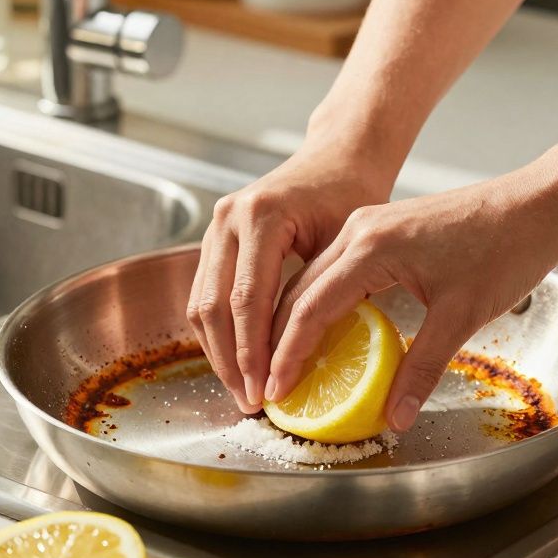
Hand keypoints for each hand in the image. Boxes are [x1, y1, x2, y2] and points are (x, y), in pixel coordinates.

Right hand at [187, 146, 393, 412]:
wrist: (339, 154)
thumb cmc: (356, 192)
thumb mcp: (354, 242)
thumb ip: (340, 298)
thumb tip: (345, 364)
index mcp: (264, 215)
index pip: (248, 300)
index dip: (253, 353)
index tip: (266, 391)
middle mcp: (230, 218)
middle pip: (214, 306)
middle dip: (230, 361)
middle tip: (250, 403)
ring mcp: (217, 225)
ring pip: (201, 304)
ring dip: (219, 352)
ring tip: (243, 390)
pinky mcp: (216, 237)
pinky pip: (206, 293)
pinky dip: (219, 332)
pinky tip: (239, 361)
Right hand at [265, 174, 557, 430]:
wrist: (539, 203)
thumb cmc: (508, 247)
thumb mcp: (462, 316)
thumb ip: (422, 368)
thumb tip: (397, 415)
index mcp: (371, 247)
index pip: (310, 308)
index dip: (288, 353)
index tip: (277, 388)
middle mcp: (360, 229)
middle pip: (300, 290)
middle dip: (278, 339)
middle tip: (270, 383)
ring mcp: (369, 224)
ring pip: (314, 277)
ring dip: (295, 318)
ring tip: (287, 361)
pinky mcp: (383, 227)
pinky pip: (337, 268)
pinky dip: (321, 300)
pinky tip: (326, 327)